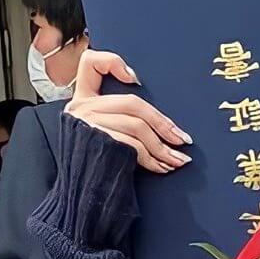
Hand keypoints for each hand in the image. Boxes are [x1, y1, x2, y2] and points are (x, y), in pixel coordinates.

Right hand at [65, 49, 191, 174]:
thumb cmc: (92, 168)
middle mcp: (81, 108)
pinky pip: (134, 145)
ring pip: (137, 125)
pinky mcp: (99, 142)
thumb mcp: (97, 136)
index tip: (135, 80)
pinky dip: (153, 159)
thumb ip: (113, 119)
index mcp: (81, 100)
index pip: (90, 62)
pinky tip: (163, 167)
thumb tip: (159, 124)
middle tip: (182, 139)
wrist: (77, 197)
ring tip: (179, 161)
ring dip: (163, 147)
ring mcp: (89, 125)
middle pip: (132, 103)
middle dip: (163, 123)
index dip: (113, 62)